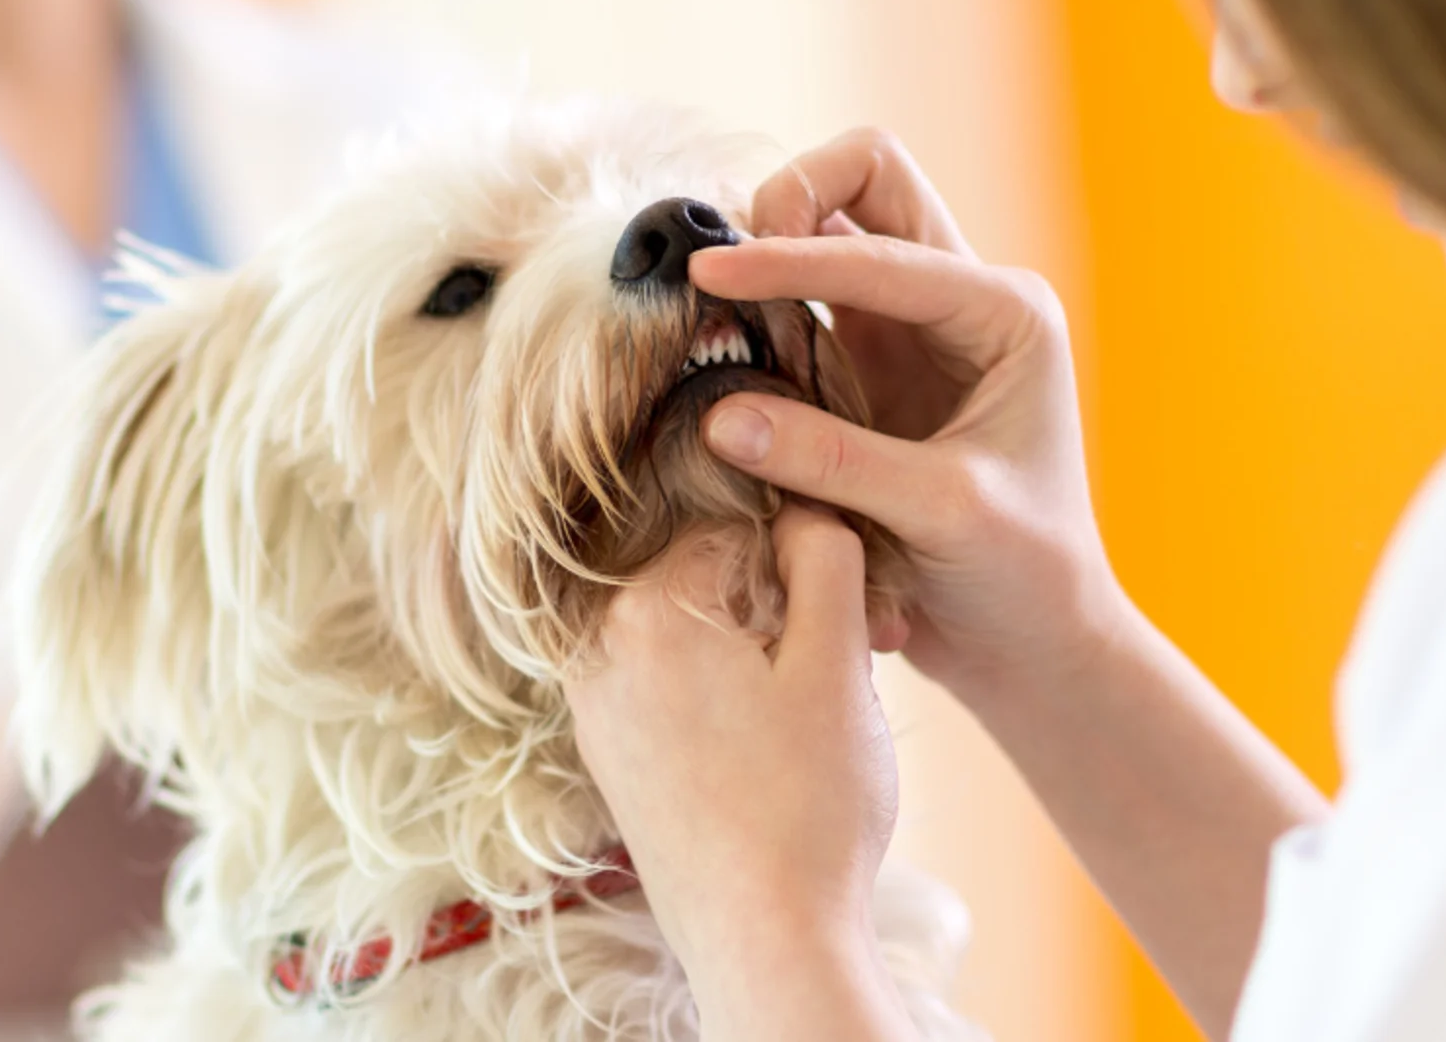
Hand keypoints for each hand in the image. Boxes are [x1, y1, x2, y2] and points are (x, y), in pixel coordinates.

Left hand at [565, 506, 913, 1038]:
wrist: (763, 939)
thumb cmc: (810, 806)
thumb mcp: (840, 664)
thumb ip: (823, 558)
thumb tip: (802, 506)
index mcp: (650, 606)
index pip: (742, 527)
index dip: (808, 564)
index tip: (851, 618)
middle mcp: (600, 646)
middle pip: (707, 579)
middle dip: (776, 608)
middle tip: (840, 669)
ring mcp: (594, 703)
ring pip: (688, 632)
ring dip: (749, 652)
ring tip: (803, 715)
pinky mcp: (606, 752)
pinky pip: (665, 682)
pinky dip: (716, 694)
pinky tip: (761, 746)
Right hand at [700, 128, 1133, 690]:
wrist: (1034, 641)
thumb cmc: (1020, 576)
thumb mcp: (939, 514)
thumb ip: (834, 459)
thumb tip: (719, 415)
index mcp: (1004, 312)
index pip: (881, 247)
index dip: (790, 258)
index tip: (711, 276)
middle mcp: (960, 300)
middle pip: (865, 177)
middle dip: (792, 198)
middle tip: (727, 269)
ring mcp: (908, 328)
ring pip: (827, 226)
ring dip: (768, 251)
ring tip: (709, 307)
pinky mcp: (864, 367)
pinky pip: (800, 301)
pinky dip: (756, 307)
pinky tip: (719, 348)